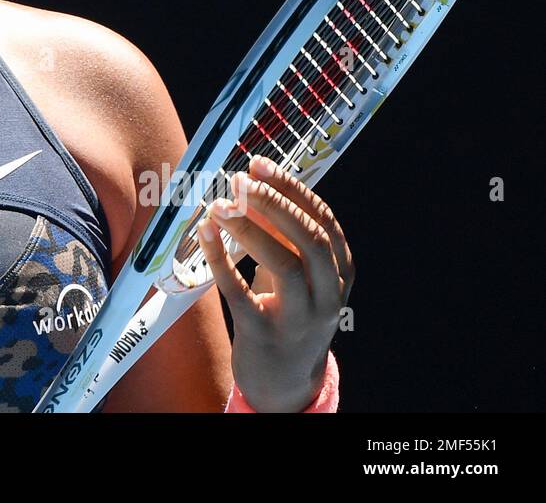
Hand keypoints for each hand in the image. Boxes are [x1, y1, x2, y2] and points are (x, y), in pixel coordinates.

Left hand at [196, 155, 353, 410]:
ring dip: (250, 230)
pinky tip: (205, 234)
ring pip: (285, 266)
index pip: (324, 222)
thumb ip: (281, 235)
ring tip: (220, 205)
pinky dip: (222, 260)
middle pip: (312, 241)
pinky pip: (242, 294)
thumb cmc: (287, 312)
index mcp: (340, 273)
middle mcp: (327, 296)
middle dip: (276, 204)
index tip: (259, 165)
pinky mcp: (264, 335)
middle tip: (240, 181)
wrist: (284, 381)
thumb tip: (250, 187)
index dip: (292, 190)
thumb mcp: (295, 274)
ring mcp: (299, 319)